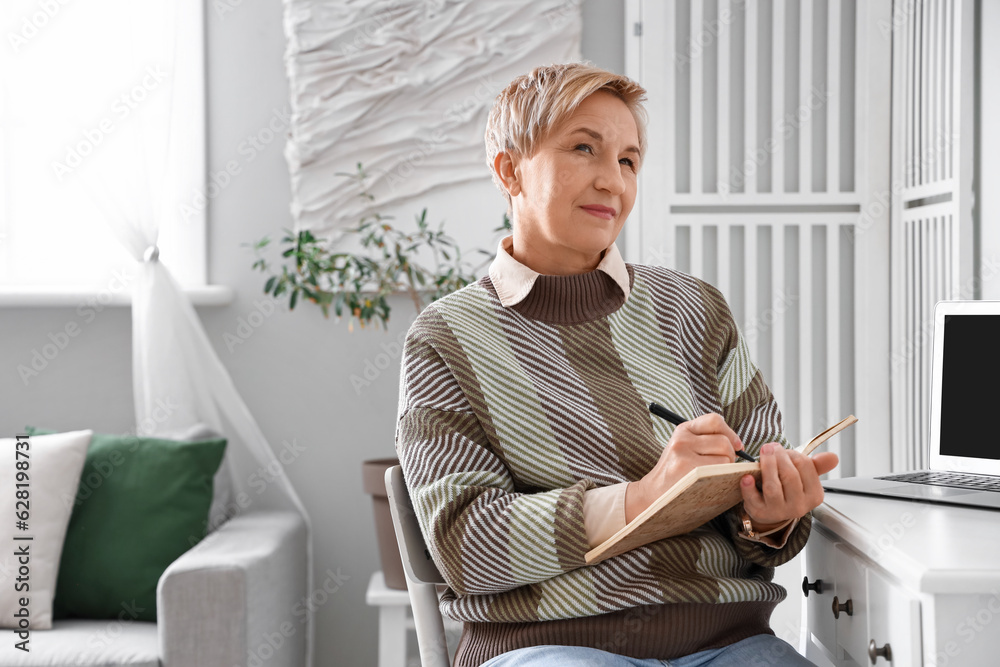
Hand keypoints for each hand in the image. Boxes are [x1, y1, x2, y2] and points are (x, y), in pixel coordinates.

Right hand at [626, 413, 746, 521]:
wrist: (653, 494)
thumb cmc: (675, 473)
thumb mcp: (683, 448)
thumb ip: (705, 439)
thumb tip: (738, 444)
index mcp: (683, 430)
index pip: (715, 421)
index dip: (731, 433)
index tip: (737, 446)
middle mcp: (682, 439)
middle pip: (724, 442)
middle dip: (730, 455)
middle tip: (722, 467)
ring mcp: (684, 455)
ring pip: (725, 457)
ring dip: (726, 469)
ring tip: (713, 475)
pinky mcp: (688, 471)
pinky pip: (720, 471)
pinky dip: (723, 478)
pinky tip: (712, 482)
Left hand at [739, 442, 838, 528]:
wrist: (771, 510)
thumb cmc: (788, 488)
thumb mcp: (804, 477)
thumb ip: (816, 465)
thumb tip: (833, 457)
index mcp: (814, 495)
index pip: (806, 467)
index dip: (792, 454)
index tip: (784, 450)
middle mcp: (799, 506)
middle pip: (789, 476)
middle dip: (778, 457)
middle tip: (769, 447)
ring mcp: (779, 511)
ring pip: (773, 487)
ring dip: (766, 466)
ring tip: (762, 453)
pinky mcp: (761, 513)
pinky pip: (754, 498)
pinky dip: (748, 487)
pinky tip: (747, 476)